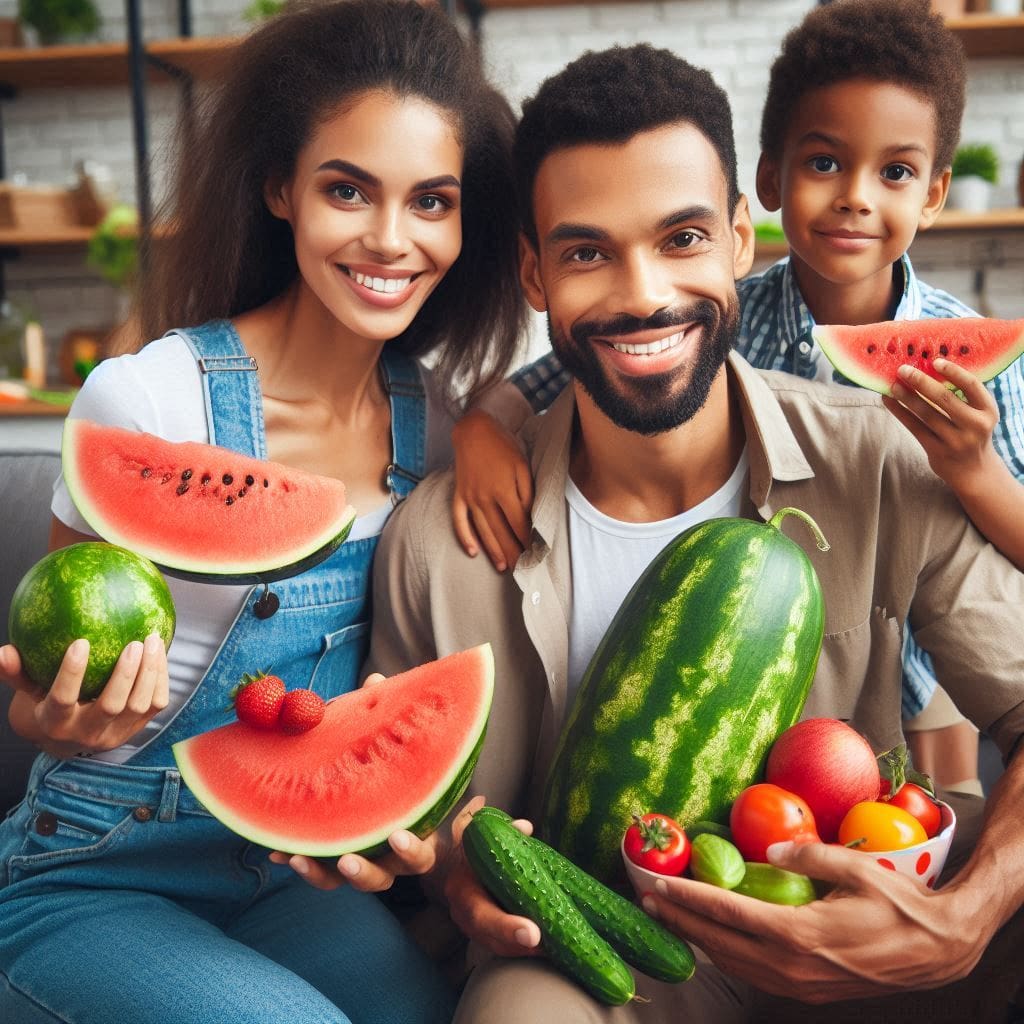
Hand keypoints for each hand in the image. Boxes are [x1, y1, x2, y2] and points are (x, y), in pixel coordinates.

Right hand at [1, 634, 169, 757]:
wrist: (74, 739)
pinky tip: (161, 651)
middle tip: (133, 642)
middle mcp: (88, 732)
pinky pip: (157, 703)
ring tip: (152, 640)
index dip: (71, 674)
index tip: (80, 642)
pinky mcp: (139, 728)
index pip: (63, 700)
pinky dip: (161, 678)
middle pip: (111, 705)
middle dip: (124, 674)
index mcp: (57, 723)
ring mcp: (117, 733)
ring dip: (149, 672)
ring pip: (139, 704)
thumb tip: (2, 651)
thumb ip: (18, 673)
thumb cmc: (49, 704)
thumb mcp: (30, 692)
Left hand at [269, 671, 447, 891]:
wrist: (384, 789)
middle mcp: (390, 857)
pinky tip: (275, 849)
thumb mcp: (390, 743)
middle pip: (383, 878)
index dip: (412, 849)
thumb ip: (386, 718)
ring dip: (323, 874)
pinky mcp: (334, 862)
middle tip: (347, 858)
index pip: (422, 854)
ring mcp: (361, 862)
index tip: (397, 833)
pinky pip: (317, 869)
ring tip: (300, 857)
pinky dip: (299, 859)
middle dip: (366, 871)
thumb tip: (375, 679)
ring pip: (345, 881)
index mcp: (415, 832)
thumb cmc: (395, 767)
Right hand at [444, 797, 541, 956]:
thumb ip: (503, 831)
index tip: (533, 933)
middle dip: (519, 944)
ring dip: (526, 950)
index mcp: (461, 887)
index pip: (480, 912)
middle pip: (489, 937)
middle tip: (547, 944)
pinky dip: (524, 949)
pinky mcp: (482, 935)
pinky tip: (548, 945)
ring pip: (497, 946)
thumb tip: (524, 828)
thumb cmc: (474, 849)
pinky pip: (502, 947)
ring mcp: (470, 928)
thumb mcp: (483, 837)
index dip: (505, 926)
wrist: (453, 864)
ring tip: (555, 945)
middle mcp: (461, 912)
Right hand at [452, 409, 533, 572]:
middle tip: (522, 570)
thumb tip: (530, 516)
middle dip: (512, 552)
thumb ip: (527, 492)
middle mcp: (485, 497)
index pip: (518, 523)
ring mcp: (469, 497)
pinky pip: (460, 521)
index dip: (526, 540)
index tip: (535, 554)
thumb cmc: (503, 447)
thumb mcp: (522, 465)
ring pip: (483, 530)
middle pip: (501, 531)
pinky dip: (465, 538)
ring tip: (504, 566)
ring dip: (493, 550)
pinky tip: (473, 552)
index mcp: (504, 490)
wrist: (473, 430)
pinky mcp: (458, 495)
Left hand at [640, 839, 985, 1002]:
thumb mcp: (855, 870)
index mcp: (799, 934)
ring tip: (670, 914)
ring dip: (698, 937)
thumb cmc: (899, 905)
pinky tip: (713, 936)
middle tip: (647, 897)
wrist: (937, 952)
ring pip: (732, 962)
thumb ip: (808, 855)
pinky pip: (752, 972)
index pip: (728, 914)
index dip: (688, 898)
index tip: (657, 884)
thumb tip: (768, 845)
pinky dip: (725, 952)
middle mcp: (791, 965)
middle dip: (679, 918)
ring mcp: (798, 984)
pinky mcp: (806, 990)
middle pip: (719, 942)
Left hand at [883, 359, 1000, 488]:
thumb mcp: (977, 414)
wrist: (974, 471)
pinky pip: (915, 428)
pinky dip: (900, 412)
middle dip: (921, 382)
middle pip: (944, 399)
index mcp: (988, 411)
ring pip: (926, 414)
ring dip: (906, 397)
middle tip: (903, 369)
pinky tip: (889, 401)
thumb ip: (962, 396)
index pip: (971, 385)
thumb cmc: (971, 432)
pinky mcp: (937, 451)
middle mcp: (975, 426)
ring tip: (892, 384)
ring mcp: (956, 440)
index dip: (953, 371)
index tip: (934, 361)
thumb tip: (927, 368)